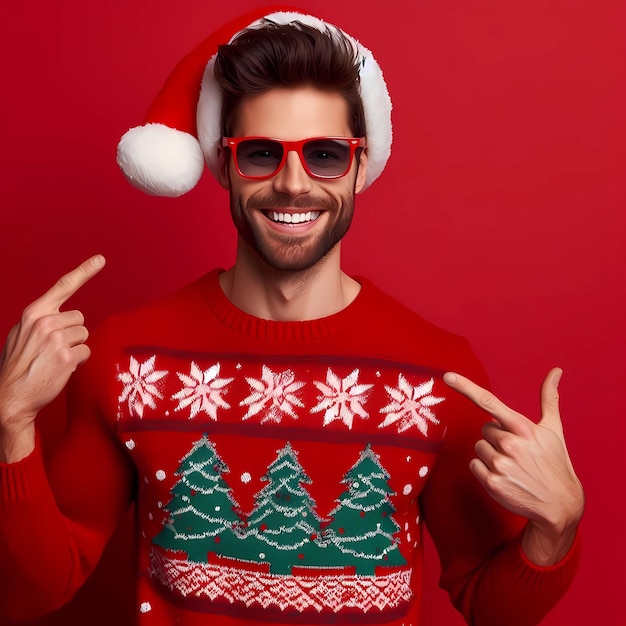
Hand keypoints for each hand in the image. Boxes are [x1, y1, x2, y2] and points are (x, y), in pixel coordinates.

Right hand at [0, 255, 105, 462]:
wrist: (10, 397)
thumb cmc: (18, 366)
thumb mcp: (22, 335)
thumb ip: (41, 322)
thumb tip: (62, 318)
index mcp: (34, 313)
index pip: (64, 286)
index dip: (84, 272)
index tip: (100, 259)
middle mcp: (46, 322)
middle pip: (79, 319)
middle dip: (72, 333)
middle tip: (53, 350)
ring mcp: (57, 339)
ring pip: (84, 336)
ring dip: (74, 348)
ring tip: (55, 360)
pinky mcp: (67, 356)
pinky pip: (85, 352)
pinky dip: (77, 361)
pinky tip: (61, 369)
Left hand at [444, 368, 583, 564]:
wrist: (560, 504)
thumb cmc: (554, 462)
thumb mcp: (553, 429)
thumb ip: (549, 398)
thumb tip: (556, 370)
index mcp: (523, 427)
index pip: (488, 401)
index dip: (466, 387)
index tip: (447, 376)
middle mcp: (510, 444)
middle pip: (485, 428)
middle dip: (497, 437)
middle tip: (517, 451)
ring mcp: (500, 464)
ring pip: (478, 446)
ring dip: (491, 454)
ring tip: (513, 464)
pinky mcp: (492, 482)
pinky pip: (474, 465)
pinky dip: (484, 470)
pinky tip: (504, 476)